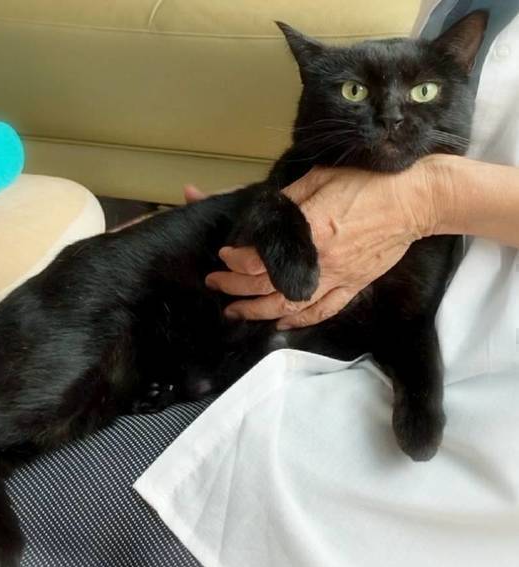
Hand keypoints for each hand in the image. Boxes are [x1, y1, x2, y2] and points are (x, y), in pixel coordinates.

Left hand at [203, 158, 437, 328]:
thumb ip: (287, 199)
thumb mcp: (319, 178)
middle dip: (236, 287)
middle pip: (267, 284)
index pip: (260, 257)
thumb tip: (263, 214)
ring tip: (236, 312)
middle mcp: (319, 261)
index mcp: (308, 231)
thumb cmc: (367, 182)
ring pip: (289, 304)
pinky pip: (323, 310)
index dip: (236, 260)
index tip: (225, 255)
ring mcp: (337, 278)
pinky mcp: (353, 285)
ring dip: (258, 311)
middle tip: (216, 285)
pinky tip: (281, 323)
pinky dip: (300, 320)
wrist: (414, 199)